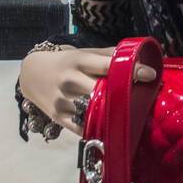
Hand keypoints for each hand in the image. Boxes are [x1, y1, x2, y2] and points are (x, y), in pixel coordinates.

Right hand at [18, 46, 157, 136]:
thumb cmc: (65, 62)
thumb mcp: (84, 53)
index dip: (131, 69)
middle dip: (123, 94)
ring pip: (93, 110)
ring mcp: (63, 100)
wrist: (32, 74)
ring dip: (112, 114)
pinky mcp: (59, 117)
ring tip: (128, 115)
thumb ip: (109, 54)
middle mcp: (71, 80)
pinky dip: (97, 129)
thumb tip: (139, 55)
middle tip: (141, 98)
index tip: (150, 74)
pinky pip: (82, 127)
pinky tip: (110, 129)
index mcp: (79, 61)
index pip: (108, 64)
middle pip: (102, 89)